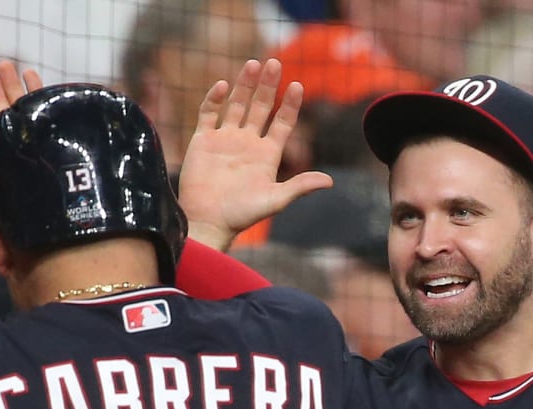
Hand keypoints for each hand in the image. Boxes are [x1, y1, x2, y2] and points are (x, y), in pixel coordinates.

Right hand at [177, 59, 332, 251]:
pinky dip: (215, 99)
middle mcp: (248, 143)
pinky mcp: (203, 141)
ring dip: (245, 84)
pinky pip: (209, 113)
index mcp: (267, 154)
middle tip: (274, 62)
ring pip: (237, 105)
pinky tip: (224, 86)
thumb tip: (330, 181)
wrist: (208, 222)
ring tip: (253, 63)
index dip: (291, 104)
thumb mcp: (275, 200)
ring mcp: (225, 140)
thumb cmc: (241, 215)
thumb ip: (300, 187)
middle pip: (261, 107)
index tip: (298, 85)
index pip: (283, 122)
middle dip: (268, 85)